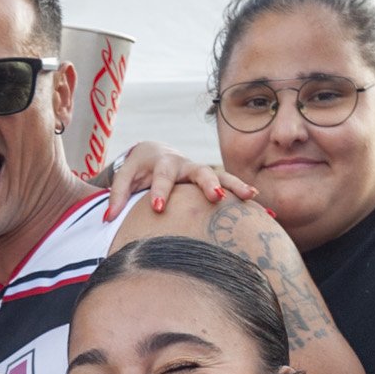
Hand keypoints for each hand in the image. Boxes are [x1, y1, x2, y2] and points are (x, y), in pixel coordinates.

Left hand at [105, 140, 255, 222]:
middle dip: (207, 184)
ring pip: (222, 176)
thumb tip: (107, 218)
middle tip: (215, 198)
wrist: (155, 155)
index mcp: (162, 163)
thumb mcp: (124, 178)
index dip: (160, 189)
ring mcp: (201, 172)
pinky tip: (267, 212)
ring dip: (236, 186)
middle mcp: (186, 165)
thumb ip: (116, 196)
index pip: (161, 175)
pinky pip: (232, 189)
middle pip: (199, 170)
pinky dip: (248, 199)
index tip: (158, 207)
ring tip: (252, 197)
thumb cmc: (138, 170)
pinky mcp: (212, 182)